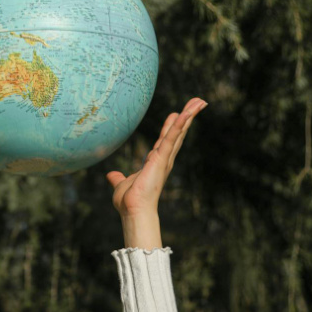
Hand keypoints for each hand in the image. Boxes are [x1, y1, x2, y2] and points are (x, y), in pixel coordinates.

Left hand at [106, 97, 206, 247]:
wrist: (133, 210)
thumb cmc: (129, 201)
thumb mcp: (122, 184)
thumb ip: (118, 178)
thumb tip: (111, 175)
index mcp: (155, 161)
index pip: (166, 139)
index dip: (173, 126)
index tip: (178, 113)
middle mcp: (163, 158)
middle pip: (178, 132)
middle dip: (188, 116)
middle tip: (199, 102)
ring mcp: (164, 157)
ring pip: (178, 131)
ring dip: (189, 115)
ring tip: (200, 101)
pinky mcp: (162, 157)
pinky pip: (172, 137)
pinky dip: (179, 124)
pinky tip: (185, 112)